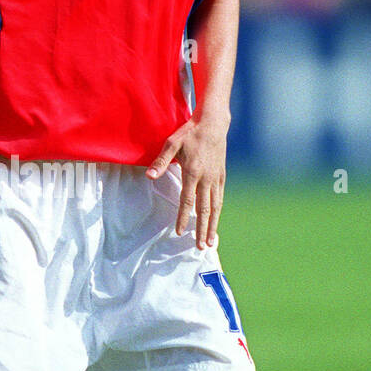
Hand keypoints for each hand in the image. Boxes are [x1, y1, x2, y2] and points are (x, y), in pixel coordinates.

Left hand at [146, 113, 229, 245]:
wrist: (213, 124)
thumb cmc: (189, 133)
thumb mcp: (171, 143)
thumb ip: (161, 161)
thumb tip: (149, 176)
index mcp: (193, 172)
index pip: (187, 200)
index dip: (183, 217)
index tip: (179, 232)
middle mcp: (206, 179)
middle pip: (204, 209)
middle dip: (202, 229)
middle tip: (200, 247)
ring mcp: (216, 179)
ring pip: (215, 207)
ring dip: (212, 226)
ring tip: (210, 242)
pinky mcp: (222, 177)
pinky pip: (220, 199)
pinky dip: (217, 213)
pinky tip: (215, 222)